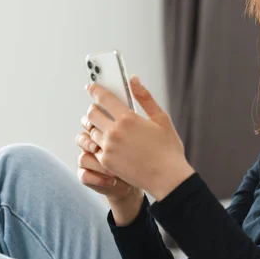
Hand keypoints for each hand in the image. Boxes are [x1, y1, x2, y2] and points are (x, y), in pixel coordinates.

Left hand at [85, 76, 194, 200]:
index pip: (103, 98)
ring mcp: (108, 148)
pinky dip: (99, 143)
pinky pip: (95, 148)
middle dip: (94, 108)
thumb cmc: (168, 149)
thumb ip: (145, 98)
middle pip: (91, 114)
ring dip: (96, 126)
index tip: (92, 88)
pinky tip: (110, 144)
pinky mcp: (106, 162)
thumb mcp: (161, 118)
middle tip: (99, 108)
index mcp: (128, 118)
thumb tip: (134, 80)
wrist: (167, 178)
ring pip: (91, 131)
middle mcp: (114, 132)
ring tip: (106, 127)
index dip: (95, 90)